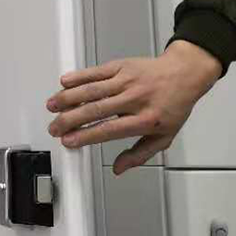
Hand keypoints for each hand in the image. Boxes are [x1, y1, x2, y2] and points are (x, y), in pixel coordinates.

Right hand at [45, 41, 221, 174]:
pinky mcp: (120, 66)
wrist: (183, 75)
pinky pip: (95, 71)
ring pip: (91, 90)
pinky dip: (78, 77)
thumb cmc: (173, 106)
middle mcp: (134, 99)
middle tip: (54, 128)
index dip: (85, 136)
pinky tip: (64, 83)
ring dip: (68, 97)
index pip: (109, 130)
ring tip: (52, 106)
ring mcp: (126, 81)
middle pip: (95, 110)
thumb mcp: (164, 138)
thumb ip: (140, 155)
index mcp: (146, 120)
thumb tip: (119, 169)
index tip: (69, 141)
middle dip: (69, 120)